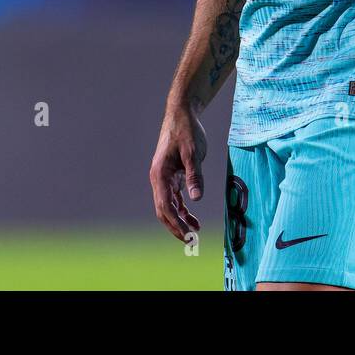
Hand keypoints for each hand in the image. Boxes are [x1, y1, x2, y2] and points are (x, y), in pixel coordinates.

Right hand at [149, 104, 207, 240]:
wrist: (182, 114)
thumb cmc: (186, 130)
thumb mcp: (193, 152)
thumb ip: (194, 175)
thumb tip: (196, 199)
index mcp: (160, 174)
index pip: (165, 206)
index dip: (175, 223)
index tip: (188, 235)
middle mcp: (159, 179)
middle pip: (164, 211)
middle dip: (176, 227)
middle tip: (191, 241)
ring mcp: (164, 178)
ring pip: (169, 206)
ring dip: (180, 220)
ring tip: (194, 232)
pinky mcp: (172, 175)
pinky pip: (175, 198)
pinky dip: (183, 209)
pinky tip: (192, 217)